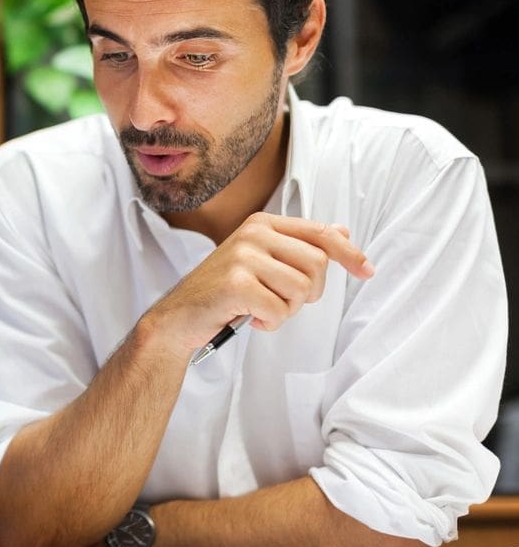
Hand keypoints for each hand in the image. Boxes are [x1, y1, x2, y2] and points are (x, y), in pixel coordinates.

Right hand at [145, 214, 373, 354]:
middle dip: (309, 293)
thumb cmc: (224, 291)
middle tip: (282, 302)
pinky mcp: (235, 283)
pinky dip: (271, 323)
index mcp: (262, 223)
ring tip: (263, 310)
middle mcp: (253, 232)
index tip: (367, 271)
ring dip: (287, 311)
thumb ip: (300, 245)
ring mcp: (242, 256)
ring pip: (301, 290)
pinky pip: (279, 310)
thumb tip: (343, 231)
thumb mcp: (263, 262)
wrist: (179, 316)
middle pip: (317, 265)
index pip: (320, 233)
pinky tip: (251, 319)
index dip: (349, 253)